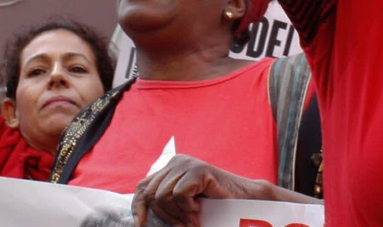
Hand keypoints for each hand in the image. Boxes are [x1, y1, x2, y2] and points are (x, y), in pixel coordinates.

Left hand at [131, 155, 267, 226]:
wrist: (245, 201)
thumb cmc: (215, 206)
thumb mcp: (183, 206)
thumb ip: (165, 205)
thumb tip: (139, 219)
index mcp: (169, 170)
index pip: (142, 187)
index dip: (137, 207)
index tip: (139, 225)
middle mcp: (175, 163)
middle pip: (150, 194)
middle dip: (164, 216)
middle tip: (183, 225)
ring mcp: (186, 164)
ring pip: (163, 196)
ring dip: (178, 215)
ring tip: (194, 218)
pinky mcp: (198, 169)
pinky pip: (179, 194)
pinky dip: (187, 208)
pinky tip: (199, 209)